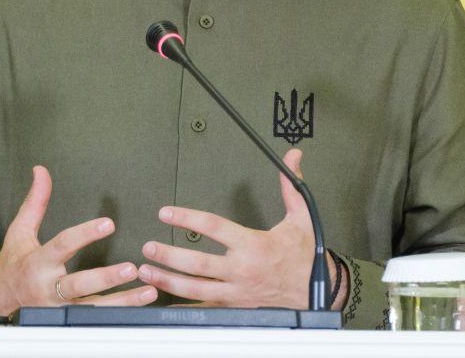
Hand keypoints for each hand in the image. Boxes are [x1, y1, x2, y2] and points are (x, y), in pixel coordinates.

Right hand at [0, 166, 156, 324]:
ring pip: (93, 307)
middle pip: (78, 284)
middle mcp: (48, 287)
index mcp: (38, 262)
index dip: (85, 234)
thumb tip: (41, 171)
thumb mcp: (19, 231)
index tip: (108, 224)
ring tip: (147, 291)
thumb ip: (35, 202)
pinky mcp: (68, 320)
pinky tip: (140, 304)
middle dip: (105, 278)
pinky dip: (119, 313)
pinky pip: (96, 319)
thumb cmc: (13, 264)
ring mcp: (59, 308)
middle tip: (130, 268)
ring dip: (122, 301)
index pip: (63, 245)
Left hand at [137, 149, 340, 308]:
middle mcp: (242, 270)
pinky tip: (164, 299)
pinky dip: (183, 305)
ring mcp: (237, 291)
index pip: (213, 228)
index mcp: (254, 245)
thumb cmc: (305, 254)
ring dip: (168, 280)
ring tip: (147, 271)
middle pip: (198, 264)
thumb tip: (293, 157)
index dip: (187, 218)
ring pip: (196, 288)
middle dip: (169, 255)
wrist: (317, 290)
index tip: (167, 213)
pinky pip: (205, 307)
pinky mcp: (236, 305)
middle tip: (148, 247)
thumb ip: (291, 186)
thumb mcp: (301, 217)